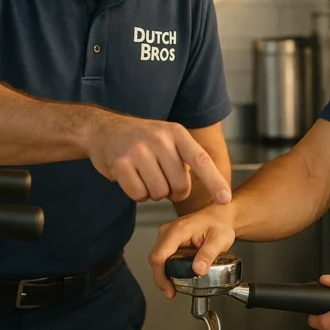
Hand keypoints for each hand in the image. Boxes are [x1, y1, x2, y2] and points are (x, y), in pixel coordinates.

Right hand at [87, 117, 230, 205]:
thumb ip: (186, 158)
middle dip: (174, 191)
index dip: (215, 181)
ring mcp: (139, 150)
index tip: (225, 198)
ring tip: (145, 175)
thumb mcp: (168, 138)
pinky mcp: (121, 164)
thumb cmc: (142, 140)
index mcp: (176, 133)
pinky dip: (137, 194)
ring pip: (159, 193)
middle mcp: (160, 139)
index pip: (201, 160)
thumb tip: (209, 188)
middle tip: (162, 180)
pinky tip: (132, 179)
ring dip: (153, 193)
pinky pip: (139, 195)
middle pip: (180, 185)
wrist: (104, 130)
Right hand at [147, 203, 236, 298]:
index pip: (159, 256)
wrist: (219, 216)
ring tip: (173, 286)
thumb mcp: (219, 240)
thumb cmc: (219, 224)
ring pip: (157, 258)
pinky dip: (166, 268)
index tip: (168, 289)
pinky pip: (162, 256)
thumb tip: (198, 270)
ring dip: (163, 274)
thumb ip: (208, 254)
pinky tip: (175, 276)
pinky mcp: (169, 240)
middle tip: (171, 292)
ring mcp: (167, 235)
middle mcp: (168, 231)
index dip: (160, 276)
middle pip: (155, 259)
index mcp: (178, 230)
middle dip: (161, 278)